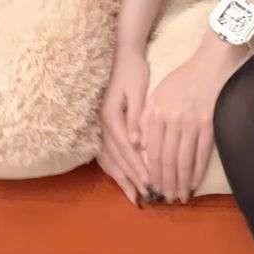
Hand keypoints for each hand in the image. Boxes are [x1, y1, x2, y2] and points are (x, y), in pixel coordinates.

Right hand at [96, 46, 153, 205]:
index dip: (137, 166)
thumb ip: (136, 116)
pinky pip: (108, 155)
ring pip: (110, 159)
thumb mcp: (137, 91)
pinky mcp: (107, 127)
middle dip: (132, 178)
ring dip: (123, 178)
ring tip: (136, 195)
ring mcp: (103, 127)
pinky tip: (124, 181)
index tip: (150, 181)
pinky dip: (116, 170)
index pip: (125, 148)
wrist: (125, 57)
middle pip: (117, 158)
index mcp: (111, 116)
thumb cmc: (134, 72)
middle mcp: (104, 125)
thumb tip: (136, 143)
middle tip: (147, 195)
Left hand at [140, 41, 243, 202]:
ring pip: (184, 160)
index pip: (152, 152)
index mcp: (157, 113)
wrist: (209, 65)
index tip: (151, 188)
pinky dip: (197, 171)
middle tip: (165, 200)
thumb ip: (146, 119)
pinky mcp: (209, 124)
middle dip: (166, 183)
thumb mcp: (156, 94)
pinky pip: (202, 153)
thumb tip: (139, 146)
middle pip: (168, 160)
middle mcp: (173, 120)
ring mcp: (193, 123)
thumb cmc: (180, 80)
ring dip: (181, 182)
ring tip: (179, 197)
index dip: (152, 173)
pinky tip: (194, 183)